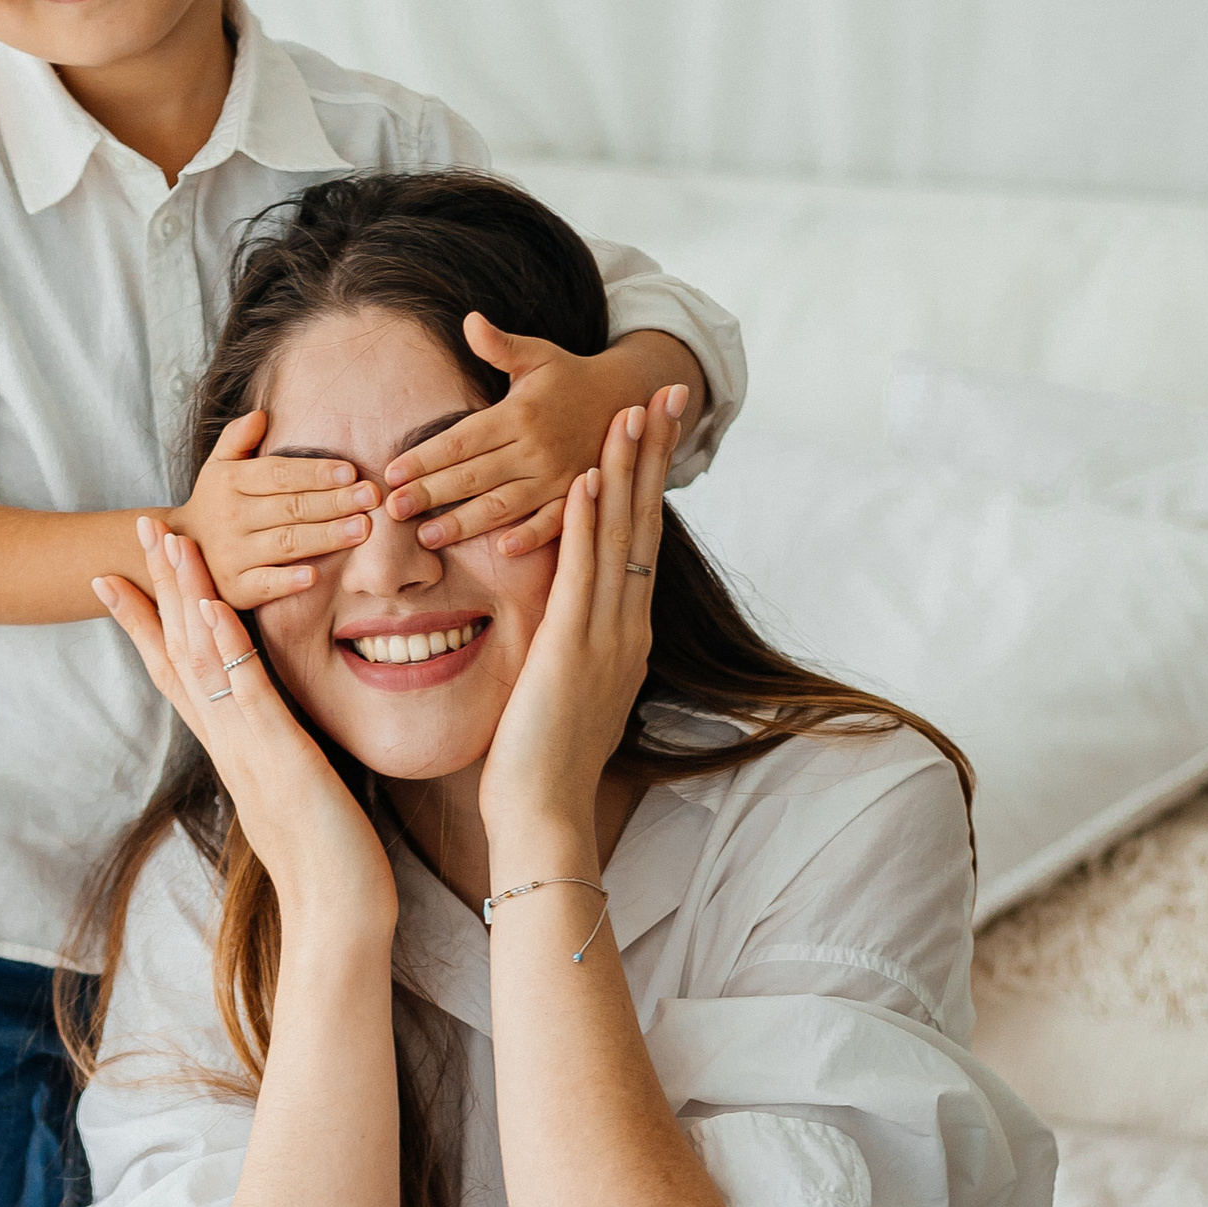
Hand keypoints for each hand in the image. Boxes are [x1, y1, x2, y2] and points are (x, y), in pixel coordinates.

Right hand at [94, 523, 398, 940]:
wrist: (334, 914)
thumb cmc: (326, 861)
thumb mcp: (294, 792)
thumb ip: (276, 755)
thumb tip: (271, 737)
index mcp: (231, 746)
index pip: (178, 672)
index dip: (146, 622)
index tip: (117, 578)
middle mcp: (227, 742)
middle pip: (178, 651)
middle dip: (157, 586)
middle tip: (138, 526)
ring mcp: (247, 747)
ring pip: (202, 659)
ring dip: (183, 595)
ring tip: (168, 539)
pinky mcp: (278, 756)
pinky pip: (245, 692)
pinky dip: (225, 648)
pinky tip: (212, 606)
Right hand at [172, 407, 383, 608]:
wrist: (181, 550)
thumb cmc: (215, 503)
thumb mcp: (218, 466)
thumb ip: (236, 438)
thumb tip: (261, 415)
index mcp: (229, 482)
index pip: (279, 474)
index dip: (315, 473)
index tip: (350, 472)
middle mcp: (230, 517)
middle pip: (291, 507)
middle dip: (334, 502)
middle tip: (372, 497)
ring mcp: (232, 554)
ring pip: (286, 543)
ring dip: (326, 536)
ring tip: (362, 528)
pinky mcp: (236, 588)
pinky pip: (264, 584)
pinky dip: (288, 581)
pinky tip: (315, 575)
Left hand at [384, 320, 694, 556]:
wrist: (627, 398)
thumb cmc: (568, 377)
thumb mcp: (537, 355)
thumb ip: (500, 345)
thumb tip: (470, 320)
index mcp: (519, 413)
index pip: (461, 441)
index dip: (424, 458)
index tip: (391, 473)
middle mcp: (536, 447)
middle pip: (474, 476)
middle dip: (430, 493)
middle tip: (392, 510)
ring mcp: (557, 476)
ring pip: (503, 504)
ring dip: (465, 523)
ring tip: (426, 537)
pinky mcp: (575, 496)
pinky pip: (554, 522)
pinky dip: (533, 536)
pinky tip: (503, 550)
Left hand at [478, 385, 687, 850]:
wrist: (544, 813)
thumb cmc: (542, 762)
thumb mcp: (565, 689)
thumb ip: (572, 649)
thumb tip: (569, 629)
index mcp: (625, 635)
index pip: (640, 542)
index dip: (647, 483)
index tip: (653, 430)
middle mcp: (626, 628)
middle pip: (643, 524)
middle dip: (652, 456)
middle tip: (664, 393)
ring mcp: (606, 637)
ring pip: (619, 539)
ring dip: (623, 472)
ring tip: (629, 413)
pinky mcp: (572, 649)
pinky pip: (581, 575)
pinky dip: (584, 525)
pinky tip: (585, 481)